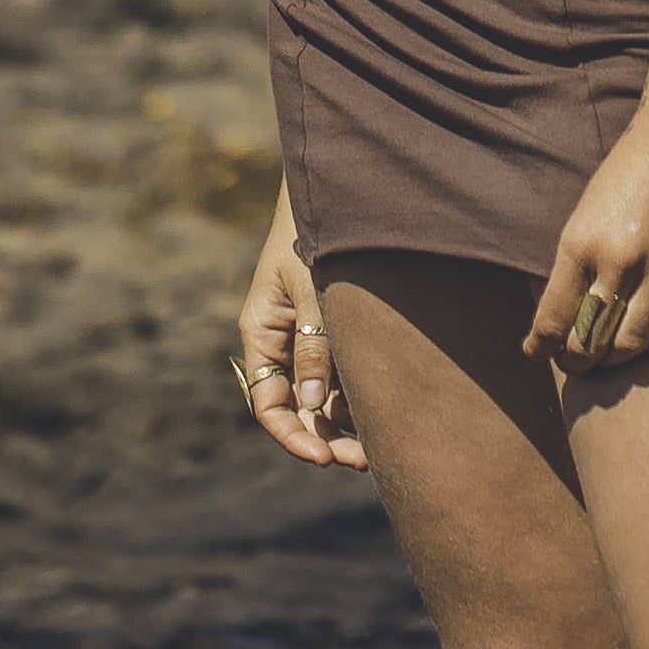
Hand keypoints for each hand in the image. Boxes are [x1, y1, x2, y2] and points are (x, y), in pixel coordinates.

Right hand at [234, 189, 365, 467]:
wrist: (337, 185)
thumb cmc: (314, 230)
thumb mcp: (311, 285)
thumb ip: (314, 342)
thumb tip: (314, 405)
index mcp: (262, 333)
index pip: (268, 404)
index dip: (293, 436)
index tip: (323, 458)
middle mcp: (282, 343)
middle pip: (298, 408)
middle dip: (327, 438)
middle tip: (364, 462)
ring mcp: (309, 338)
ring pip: (323, 397)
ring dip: (346, 424)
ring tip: (382, 448)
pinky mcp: (336, 329)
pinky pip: (343, 373)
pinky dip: (358, 395)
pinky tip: (386, 412)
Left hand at [529, 86, 648, 378]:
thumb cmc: (634, 162)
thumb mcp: (590, 206)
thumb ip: (579, 259)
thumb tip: (568, 313)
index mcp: (580, 241)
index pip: (552, 320)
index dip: (542, 347)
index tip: (538, 352)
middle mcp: (617, 259)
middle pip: (589, 342)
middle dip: (576, 361)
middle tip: (575, 362)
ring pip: (630, 345)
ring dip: (615, 361)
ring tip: (610, 357)